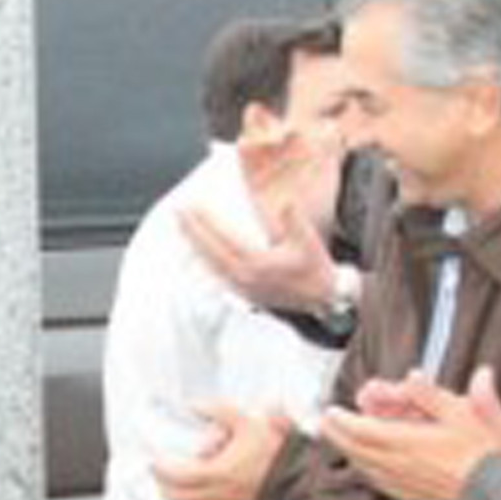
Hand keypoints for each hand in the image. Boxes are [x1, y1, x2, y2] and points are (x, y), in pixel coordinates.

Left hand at [152, 403, 290, 499]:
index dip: (159, 467)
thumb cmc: (276, 454)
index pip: (174, 474)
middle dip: (162, 485)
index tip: (153, 459)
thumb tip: (195, 405)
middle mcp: (216, 495)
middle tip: (158, 474)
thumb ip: (218, 410)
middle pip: (176, 497)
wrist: (300, 481)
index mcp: (215, 473)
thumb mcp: (248, 421)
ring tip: (169, 491)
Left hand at [180, 195, 337, 316]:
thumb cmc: (315, 269)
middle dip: (192, 231)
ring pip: (209, 265)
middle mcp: (244, 278)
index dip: (205, 223)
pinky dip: (205, 261)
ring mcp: (242, 288)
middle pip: (209, 252)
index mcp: (256, 264)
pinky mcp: (244, 294)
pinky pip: (217, 276)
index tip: (192, 207)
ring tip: (183, 228)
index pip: (222, 240)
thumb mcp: (307, 240)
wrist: (322, 298)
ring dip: (195, 246)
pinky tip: (198, 253)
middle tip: (178, 213)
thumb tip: (285, 201)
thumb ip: (294, 219)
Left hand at [321, 367, 500, 499]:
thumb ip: (435, 395)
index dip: (343, 420)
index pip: (362, 430)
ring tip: (341, 440)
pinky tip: (366, 466)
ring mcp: (403, 483)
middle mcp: (399, 465)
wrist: (500, 495)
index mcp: (407, 441)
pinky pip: (380, 482)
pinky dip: (367, 470)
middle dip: (337, 435)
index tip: (330, 411)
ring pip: (365, 467)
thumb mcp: (467, 412)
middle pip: (357, 449)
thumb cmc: (488, 453)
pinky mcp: (412, 497)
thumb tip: (415, 376)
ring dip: (350, 451)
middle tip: (325, 423)